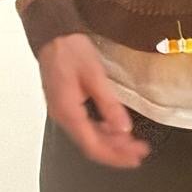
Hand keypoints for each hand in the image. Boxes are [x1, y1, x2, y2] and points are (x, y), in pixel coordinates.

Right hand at [38, 33, 148, 168]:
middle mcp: (62, 116)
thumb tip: (124, 128)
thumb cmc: (70, 50)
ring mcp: (61, 111)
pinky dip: (100, 131)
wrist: (51, 33)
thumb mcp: (94, 75)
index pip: (93, 145)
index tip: (135, 157)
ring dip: (110, 142)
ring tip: (131, 142)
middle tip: (140, 151)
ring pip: (87, 136)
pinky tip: (113, 128)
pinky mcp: (64, 104)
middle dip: (116, 150)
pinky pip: (83, 125)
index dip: (116, 156)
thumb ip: (109, 104)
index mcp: (68, 111)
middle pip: (90, 144)